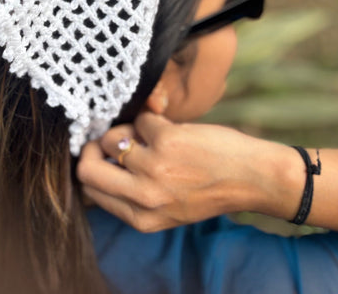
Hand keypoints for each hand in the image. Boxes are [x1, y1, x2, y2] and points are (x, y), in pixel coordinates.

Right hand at [77, 112, 298, 231]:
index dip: (93, 166)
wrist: (251, 176)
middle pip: (86, 168)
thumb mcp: (167, 209)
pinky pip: (141, 119)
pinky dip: (152, 118)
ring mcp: (153, 168)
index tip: (103, 154)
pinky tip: (170, 127)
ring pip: (111, 138)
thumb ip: (133, 195)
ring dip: (127, 129)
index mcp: (140, 218)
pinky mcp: (166, 141)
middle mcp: (143, 197)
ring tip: (147, 132)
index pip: (90, 190)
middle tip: (109, 137)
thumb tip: (100, 163)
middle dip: (91, 147)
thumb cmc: (209, 188)